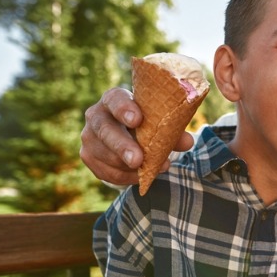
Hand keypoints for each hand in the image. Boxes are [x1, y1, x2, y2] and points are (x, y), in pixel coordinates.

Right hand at [79, 87, 193, 184]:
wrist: (125, 134)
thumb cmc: (146, 122)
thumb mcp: (158, 121)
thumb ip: (172, 129)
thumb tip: (187, 141)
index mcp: (113, 99)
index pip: (114, 100)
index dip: (124, 109)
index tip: (137, 120)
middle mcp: (96, 115)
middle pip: (105, 130)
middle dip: (122, 146)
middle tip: (138, 159)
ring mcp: (89, 137)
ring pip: (105, 155)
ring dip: (128, 166)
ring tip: (149, 170)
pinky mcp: (89, 157)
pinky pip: (106, 171)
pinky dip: (125, 176)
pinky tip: (140, 176)